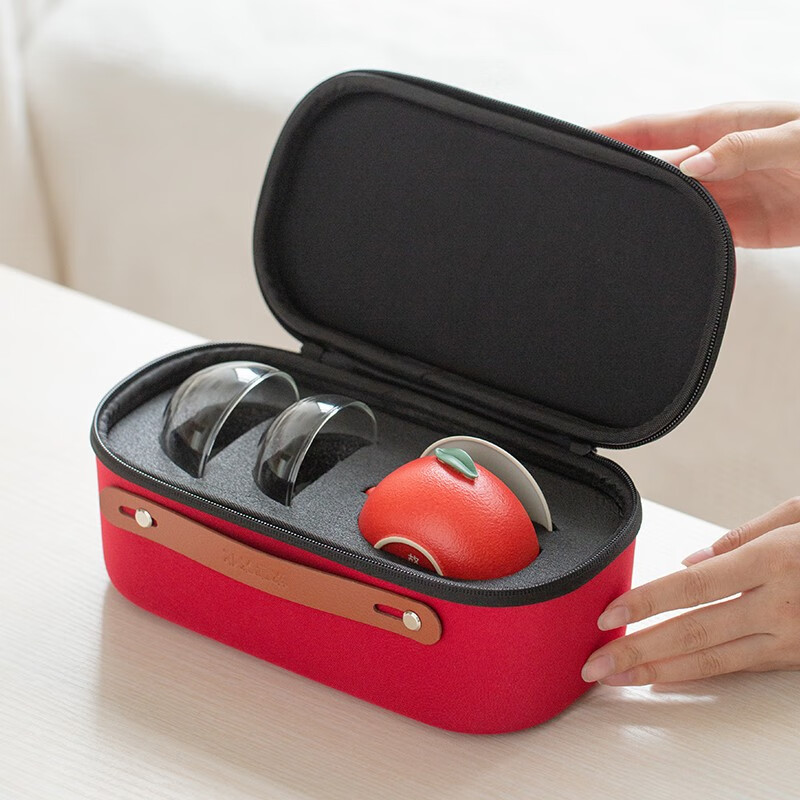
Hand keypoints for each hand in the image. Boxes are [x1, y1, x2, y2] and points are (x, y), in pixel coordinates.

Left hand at [581, 498, 799, 685]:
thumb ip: (740, 536)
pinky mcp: (799, 657)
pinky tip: (667, 677)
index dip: (646, 603)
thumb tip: (691, 560)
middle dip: (639, 650)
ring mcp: (792, 636)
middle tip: (596, 664)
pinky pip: (740, 668)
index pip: (691, 586)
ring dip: (660, 671)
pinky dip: (698, 674)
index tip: (609, 615)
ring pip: (714, 660)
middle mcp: (780, 603)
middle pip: (694, 632)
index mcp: (772, 560)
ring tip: (620, 678)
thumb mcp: (798, 514)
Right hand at [595, 102, 799, 247]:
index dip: (613, 133)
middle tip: (588, 197)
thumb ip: (741, 148)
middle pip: (655, 171)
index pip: (652, 128)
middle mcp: (715, 160)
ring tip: (617, 234)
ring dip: (652, 220)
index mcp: (720, 126)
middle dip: (624, 181)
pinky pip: (702, 240)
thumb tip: (689, 167)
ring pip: (673, 208)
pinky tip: (665, 257)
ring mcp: (725, 194)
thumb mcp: (793, 138)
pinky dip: (684, 249)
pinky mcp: (741, 228)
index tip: (578, 141)